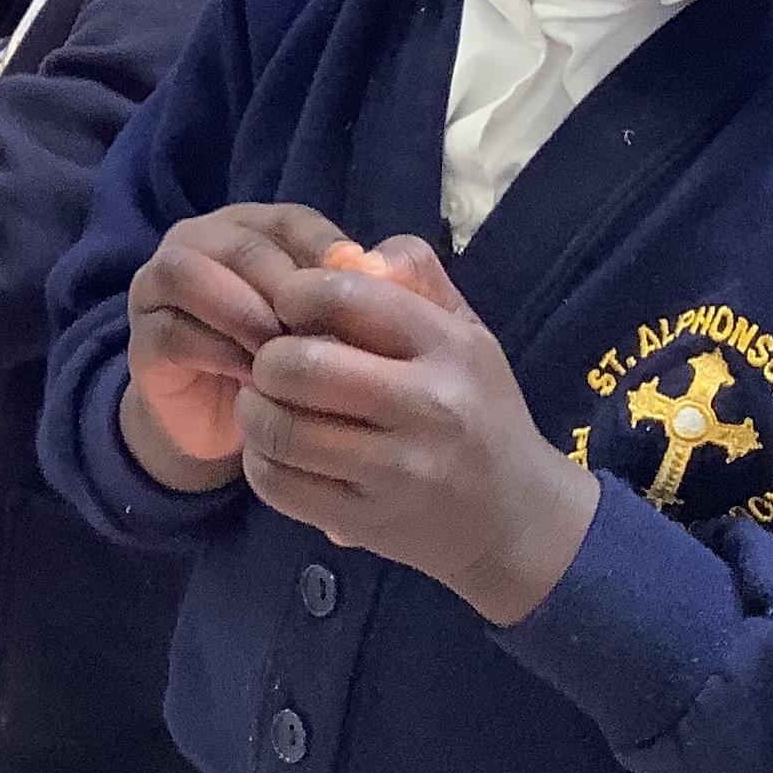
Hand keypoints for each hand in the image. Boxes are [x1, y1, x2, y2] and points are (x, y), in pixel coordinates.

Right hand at [122, 204, 352, 482]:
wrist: (227, 424)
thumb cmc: (285, 363)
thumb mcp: (327, 327)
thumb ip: (359, 294)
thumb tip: (382, 273)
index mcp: (249, 227)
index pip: (289, 221)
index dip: (326, 254)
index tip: (362, 299)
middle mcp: (197, 242)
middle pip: (239, 245)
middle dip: (284, 289)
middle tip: (320, 335)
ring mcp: (158, 287)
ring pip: (191, 276)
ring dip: (243, 313)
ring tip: (283, 355)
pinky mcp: (141, 338)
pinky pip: (174, 332)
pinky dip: (220, 354)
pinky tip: (256, 384)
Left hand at [236, 238, 596, 620]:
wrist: (516, 517)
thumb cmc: (478, 409)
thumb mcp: (466, 331)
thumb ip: (413, 277)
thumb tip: (348, 252)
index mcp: (449, 346)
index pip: (345, 295)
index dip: (295, 294)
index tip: (289, 309)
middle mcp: (428, 406)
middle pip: (298, 366)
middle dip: (265, 360)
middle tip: (270, 365)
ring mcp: (398, 470)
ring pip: (281, 430)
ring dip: (255, 413)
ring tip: (266, 405)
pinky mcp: (368, 520)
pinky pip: (280, 484)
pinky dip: (261, 463)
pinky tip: (278, 451)